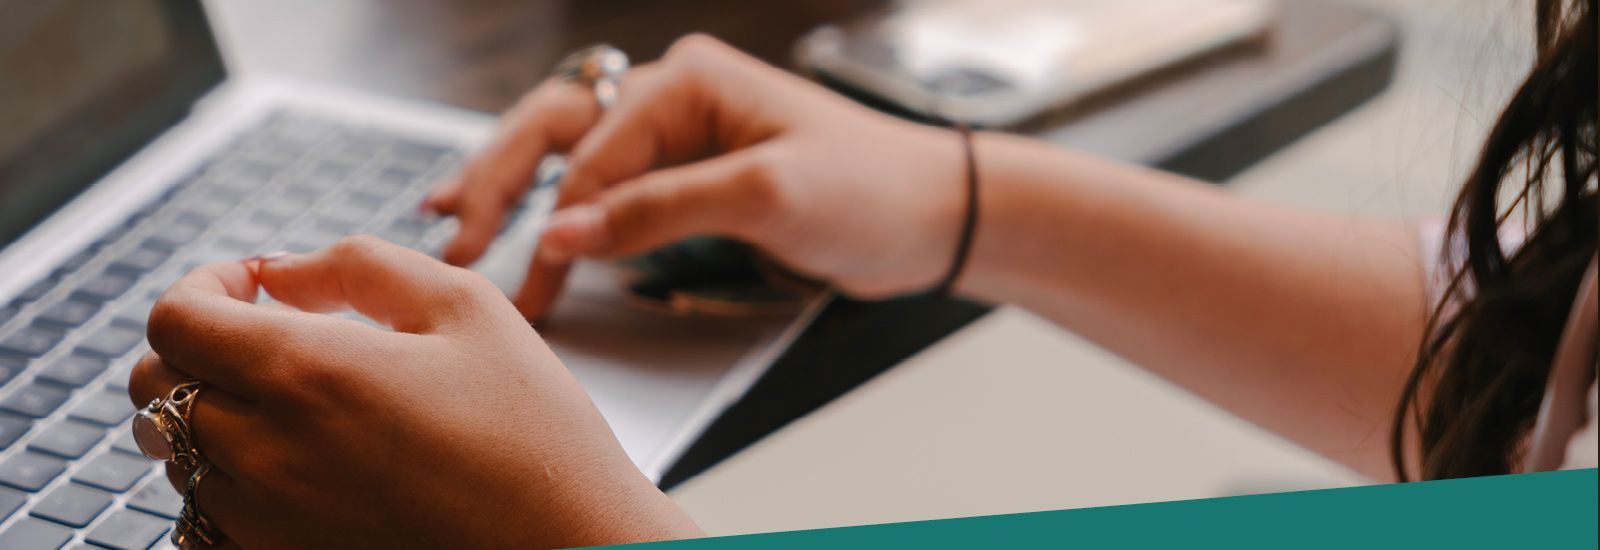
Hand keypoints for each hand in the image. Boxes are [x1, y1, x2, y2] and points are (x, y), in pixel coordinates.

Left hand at [128, 236, 699, 547]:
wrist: (570, 549)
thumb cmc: (535, 435)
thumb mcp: (469, 309)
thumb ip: (362, 265)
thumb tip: (284, 271)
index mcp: (311, 374)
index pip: (174, 321)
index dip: (204, 287)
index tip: (255, 287)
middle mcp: (269, 453)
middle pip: (155, 386)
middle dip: (200, 344)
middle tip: (269, 336)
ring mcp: (268, 522)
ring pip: (175, 454)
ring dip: (213, 414)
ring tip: (296, 405)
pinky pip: (203, 521)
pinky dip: (225, 486)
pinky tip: (295, 470)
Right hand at [426, 35, 967, 319]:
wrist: (935, 215)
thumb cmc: (872, 189)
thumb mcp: (765, 198)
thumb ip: (658, 211)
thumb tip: (565, 234)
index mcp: (689, 81)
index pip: (594, 147)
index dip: (559, 209)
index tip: (531, 264)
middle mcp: (674, 97)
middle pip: (557, 129)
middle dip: (500, 179)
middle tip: (453, 231)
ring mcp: (678, 136)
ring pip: (569, 154)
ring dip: (515, 189)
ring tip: (457, 224)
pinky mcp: (687, 175)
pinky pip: (605, 187)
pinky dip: (563, 210)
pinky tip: (525, 230)